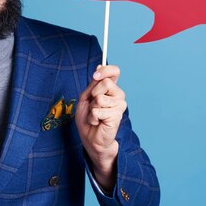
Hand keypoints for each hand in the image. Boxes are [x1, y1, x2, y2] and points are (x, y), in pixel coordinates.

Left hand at [75, 64, 126, 191]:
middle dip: (93, 94)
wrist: (90, 138)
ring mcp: (119, 105)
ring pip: (100, 98)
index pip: (114, 71)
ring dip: (92, 108)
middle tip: (92, 105)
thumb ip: (93, 83)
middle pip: (106, 83)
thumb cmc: (88, 118)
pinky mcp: (117, 115)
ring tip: (95, 116)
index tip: (96, 75)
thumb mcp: (86, 97)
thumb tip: (99, 67)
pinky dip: (93, 117)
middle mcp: (118, 95)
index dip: (106, 70)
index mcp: (110, 88)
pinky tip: (97, 122)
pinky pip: (98, 110)